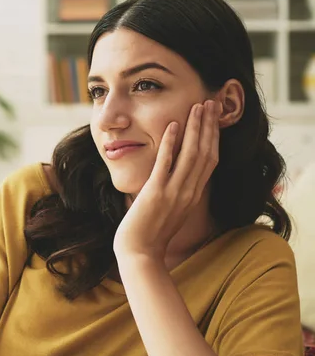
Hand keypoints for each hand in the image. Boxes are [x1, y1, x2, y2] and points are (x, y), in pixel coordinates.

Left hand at [113, 99, 221, 260]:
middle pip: (205, 152)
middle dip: (209, 126)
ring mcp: (173, 193)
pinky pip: (165, 165)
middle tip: (211, 102)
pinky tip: (172, 126)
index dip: (213, 137)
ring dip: (194, 128)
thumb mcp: (172, 209)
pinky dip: (170, 144)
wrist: (140, 253)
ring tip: (197, 107)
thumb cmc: (152, 233)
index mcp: (193, 195)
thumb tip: (178, 175)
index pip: (210, 160)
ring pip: (191, 155)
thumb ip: (178, 191)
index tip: (214, 117)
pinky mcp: (155, 194)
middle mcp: (189, 192)